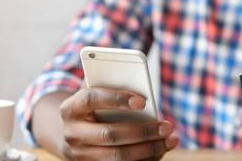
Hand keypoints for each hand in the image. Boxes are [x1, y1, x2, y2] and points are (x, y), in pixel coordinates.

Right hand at [59, 87, 178, 160]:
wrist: (70, 131)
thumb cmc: (93, 106)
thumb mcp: (98, 93)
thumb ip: (114, 89)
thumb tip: (144, 94)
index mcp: (71, 107)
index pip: (92, 99)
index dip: (117, 98)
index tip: (143, 101)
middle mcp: (72, 133)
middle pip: (110, 134)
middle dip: (142, 131)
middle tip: (167, 126)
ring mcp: (80, 155)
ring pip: (118, 156)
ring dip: (149, 149)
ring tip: (170, 139)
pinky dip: (144, 158)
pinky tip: (161, 150)